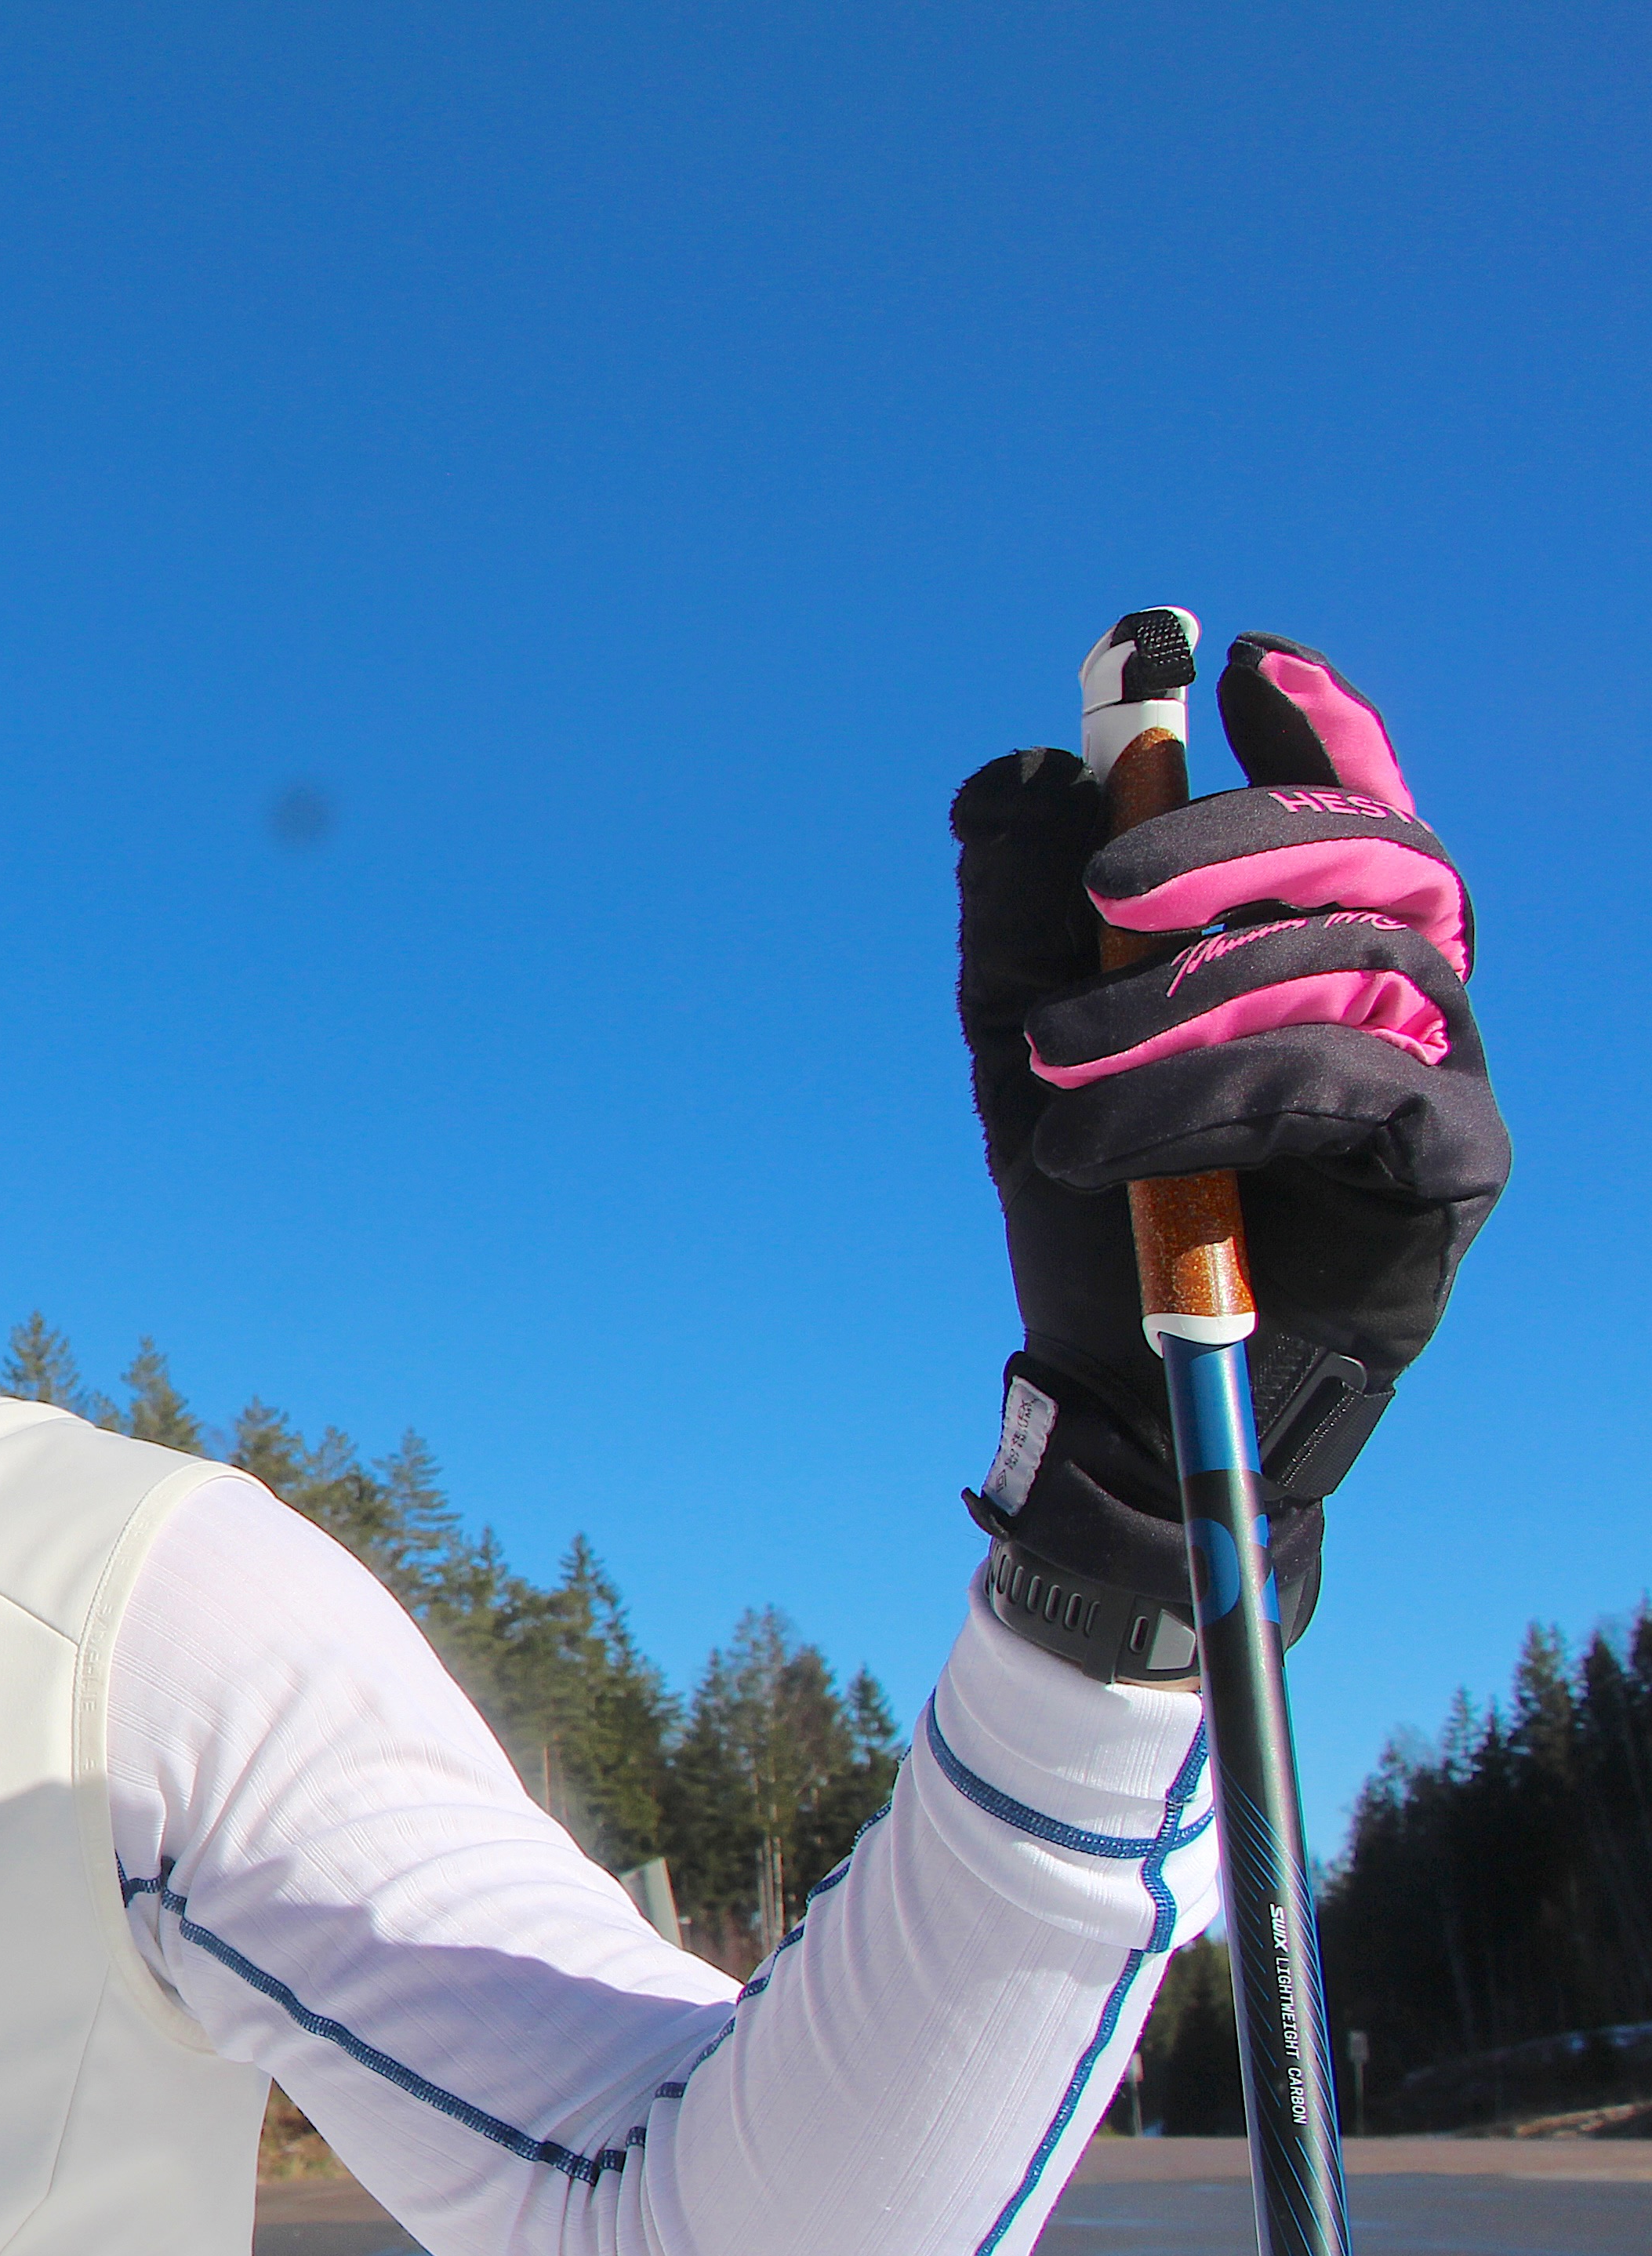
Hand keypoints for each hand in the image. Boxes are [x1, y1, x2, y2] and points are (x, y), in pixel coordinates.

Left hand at [951, 633, 1507, 1680]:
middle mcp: (1402, 986)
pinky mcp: (1450, 1164)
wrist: (1120, 1376)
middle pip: (1368, 851)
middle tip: (1107, 882)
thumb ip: (1023, 904)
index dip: (1312, 723)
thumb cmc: (1095, 1198)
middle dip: (1232, 839)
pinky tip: (1101, 1138)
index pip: (1345, 798)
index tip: (1237, 662)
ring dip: (1182, 997)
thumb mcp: (1021, 1034)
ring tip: (1048, 1059)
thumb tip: (1022, 769)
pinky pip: (1357, 1083)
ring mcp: (1441, 1070)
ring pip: (1350, 959)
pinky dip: (1214, 1092)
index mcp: (1314, 939)